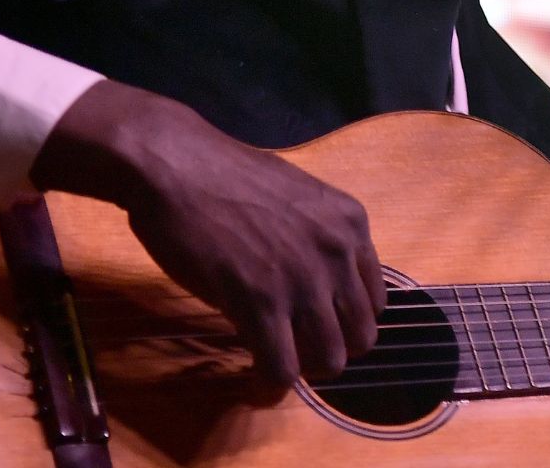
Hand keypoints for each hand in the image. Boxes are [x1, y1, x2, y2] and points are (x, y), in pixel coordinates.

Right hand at [30, 80, 386, 387]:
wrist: (174, 164)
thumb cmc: (224, 176)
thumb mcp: (297, 199)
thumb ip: (319, 239)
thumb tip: (321, 283)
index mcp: (351, 224)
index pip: (375, 301)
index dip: (346, 323)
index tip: (320, 328)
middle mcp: (337, 253)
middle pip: (360, 338)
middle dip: (330, 352)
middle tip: (297, 351)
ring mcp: (302, 280)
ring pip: (328, 360)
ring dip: (303, 372)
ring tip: (276, 365)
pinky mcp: (259, 304)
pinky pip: (281, 369)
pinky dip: (270, 387)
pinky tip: (255, 383)